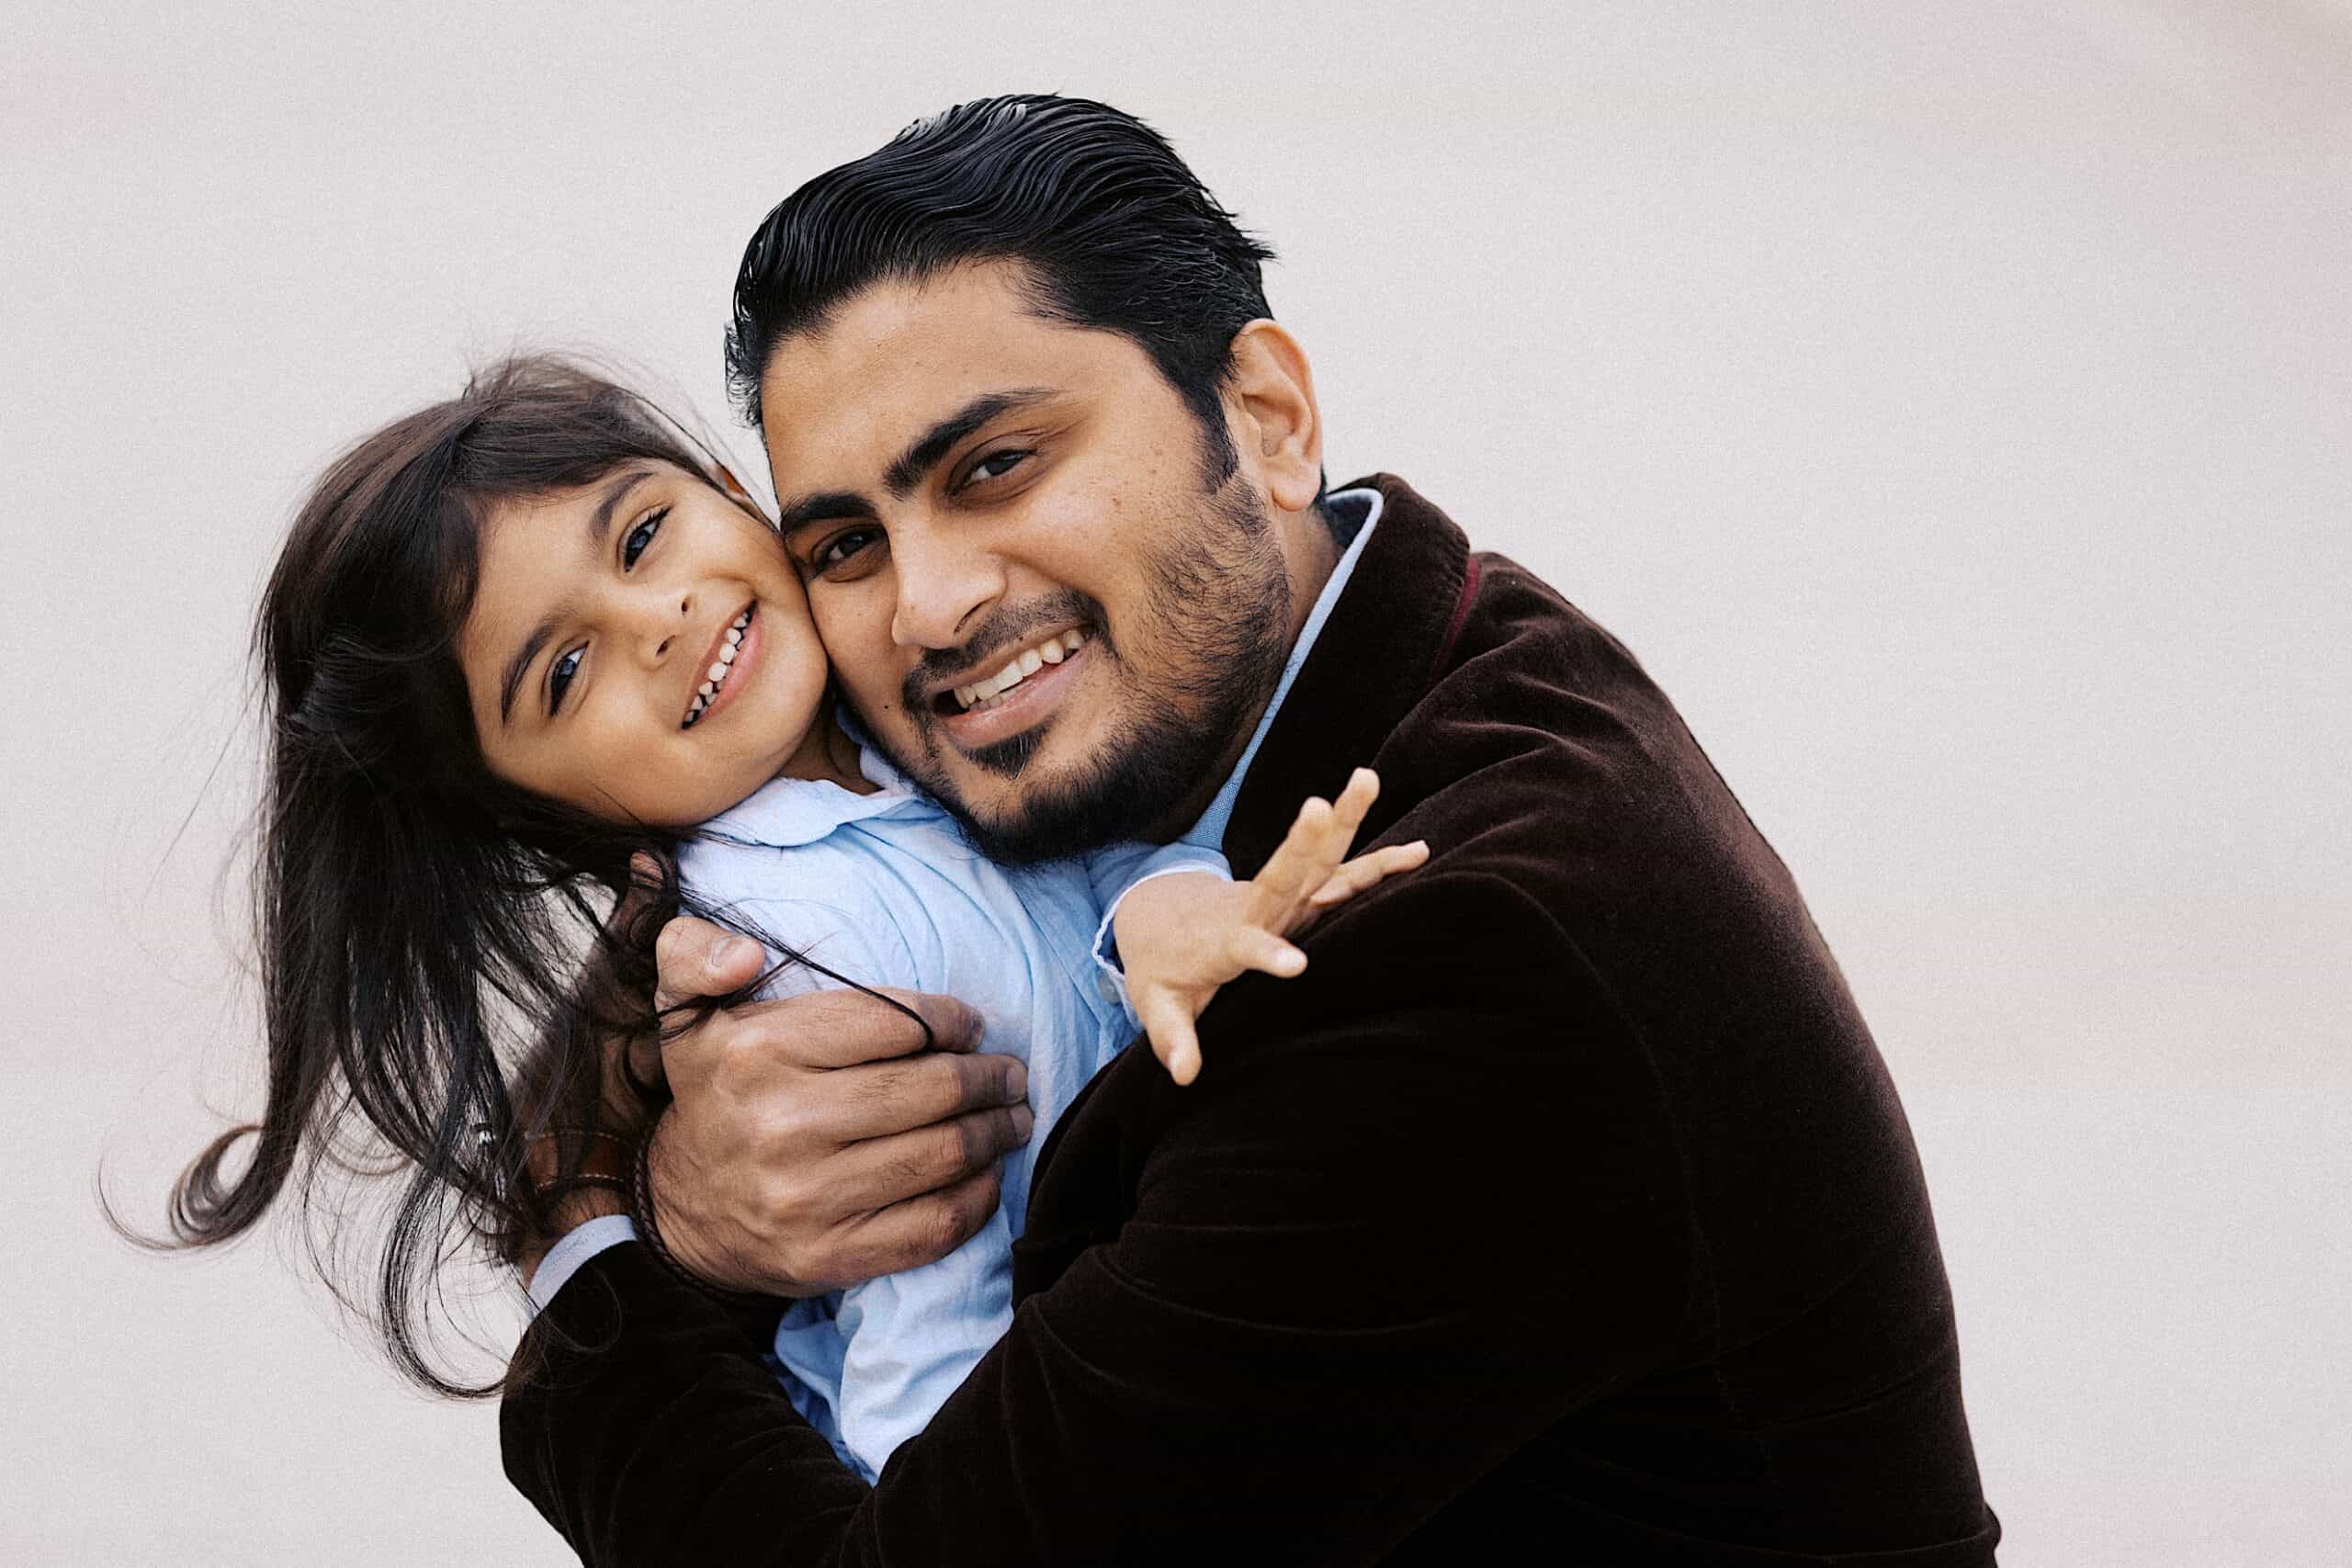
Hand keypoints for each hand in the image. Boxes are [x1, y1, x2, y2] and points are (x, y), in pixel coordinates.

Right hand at [639, 913, 1033, 1295]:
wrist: (680, 1209)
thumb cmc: (718, 1093)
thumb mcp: (687, 1013)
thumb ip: (696, 954)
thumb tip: (746, 954)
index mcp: (757, 1054)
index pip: (896, 1022)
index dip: (951, 1020)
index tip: (970, 1026)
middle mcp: (782, 1126)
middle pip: (933, 1090)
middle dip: (990, 1077)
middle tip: (1010, 1074)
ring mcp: (807, 1198)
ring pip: (944, 1154)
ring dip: (996, 1131)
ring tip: (1011, 1116)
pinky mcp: (829, 1256)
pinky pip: (934, 1225)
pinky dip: (979, 1197)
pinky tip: (988, 1175)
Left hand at [1118, 767, 1427, 1085]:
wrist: (1163, 919)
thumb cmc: (1163, 966)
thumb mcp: (1158, 1004)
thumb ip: (1174, 1037)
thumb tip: (1185, 1075)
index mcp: (1224, 939)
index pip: (1246, 945)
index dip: (1267, 954)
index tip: (1294, 965)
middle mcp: (1258, 908)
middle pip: (1281, 873)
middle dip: (1301, 844)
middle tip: (1318, 806)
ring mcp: (1283, 897)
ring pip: (1317, 858)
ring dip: (1342, 821)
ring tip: (1367, 780)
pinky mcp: (1302, 895)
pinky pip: (1344, 874)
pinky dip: (1378, 861)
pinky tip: (1420, 850)